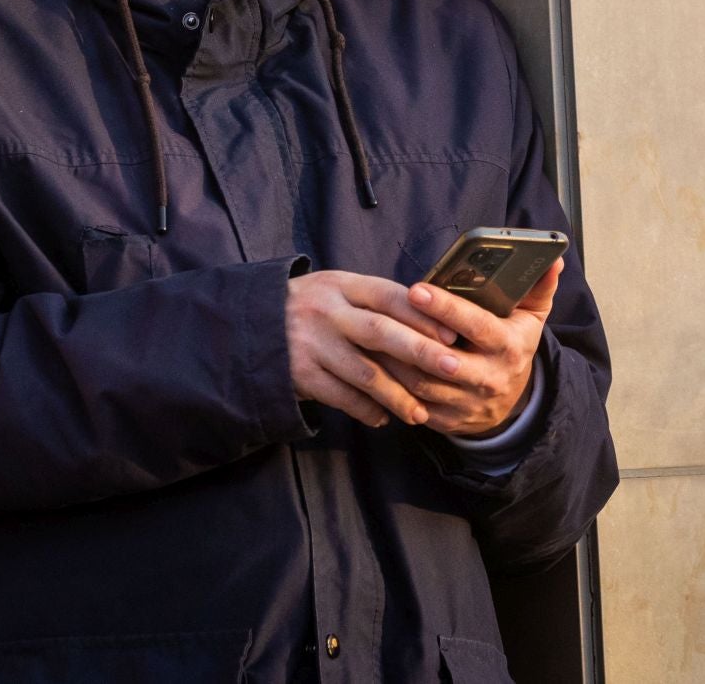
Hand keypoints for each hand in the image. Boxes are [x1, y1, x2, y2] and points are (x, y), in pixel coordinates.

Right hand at [284, 270, 464, 428]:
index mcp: (340, 285)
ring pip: (364, 373)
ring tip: (421, 413)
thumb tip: (433, 323)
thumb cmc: (311, 308)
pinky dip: (366, 410)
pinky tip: (383, 419)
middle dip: (421, 352)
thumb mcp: (336, 291)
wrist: (250, 325)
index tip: (453, 335)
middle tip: (453, 369)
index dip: (423, 316)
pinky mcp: (300, 373)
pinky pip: (341, 397)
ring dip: (398, 395)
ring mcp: (311, 343)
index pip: (388, 296)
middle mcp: (326, 312)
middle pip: (380, 332)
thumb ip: (374, 302)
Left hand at [387, 259, 562, 436]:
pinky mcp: (448, 421)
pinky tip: (374, 363)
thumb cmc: (513, 345)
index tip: (417, 290)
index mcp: (509, 346)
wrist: (512, 403)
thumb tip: (553, 257)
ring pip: (423, 384)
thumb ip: (538, 286)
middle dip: (412, 339)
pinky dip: (392, 387)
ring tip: (370, 334)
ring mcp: (468, 403)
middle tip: (379, 315)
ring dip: (394, 362)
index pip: (476, 326)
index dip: (446, 309)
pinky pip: (413, 405)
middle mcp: (490, 377)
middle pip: (445, 361)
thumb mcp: (531, 317)